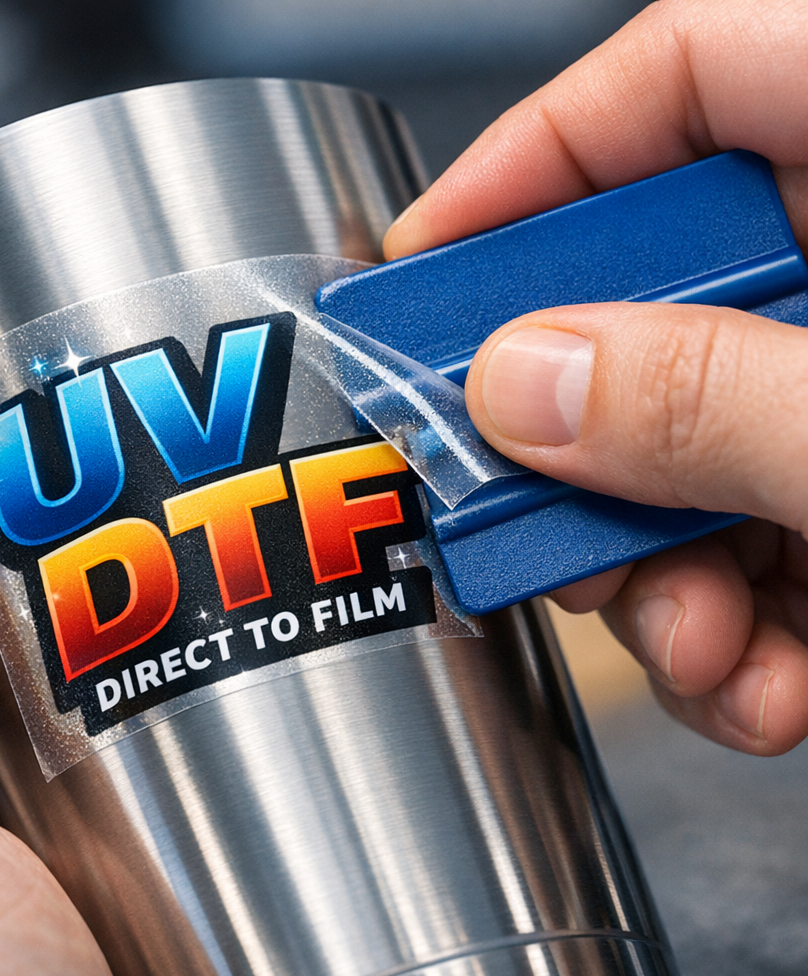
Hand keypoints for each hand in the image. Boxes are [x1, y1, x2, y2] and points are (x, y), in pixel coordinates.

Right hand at [385, 0, 807, 754]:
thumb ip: (714, 398)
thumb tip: (526, 386)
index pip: (683, 74)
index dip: (533, 158)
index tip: (418, 263)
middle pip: (653, 304)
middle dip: (577, 446)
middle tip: (519, 519)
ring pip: (690, 456)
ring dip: (666, 580)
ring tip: (699, 652)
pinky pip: (766, 547)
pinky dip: (750, 637)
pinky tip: (770, 688)